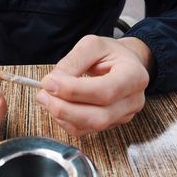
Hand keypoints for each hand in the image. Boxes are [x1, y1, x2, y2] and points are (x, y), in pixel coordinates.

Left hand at [36, 35, 151, 135]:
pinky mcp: (109, 124)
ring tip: (46, 99)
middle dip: (65, 109)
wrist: (123, 64)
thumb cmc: (110, 54)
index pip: (105, 91)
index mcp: (134, 76)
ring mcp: (122, 116)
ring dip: (62, 116)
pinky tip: (57, 107)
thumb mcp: (92, 46)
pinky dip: (65, 121)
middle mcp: (133, 100)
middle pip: (98, 117)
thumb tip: (52, 82)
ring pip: (90, 127)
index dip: (74, 91)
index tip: (49, 83)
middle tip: (43, 95)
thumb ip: (72, 62)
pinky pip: (84, 130)